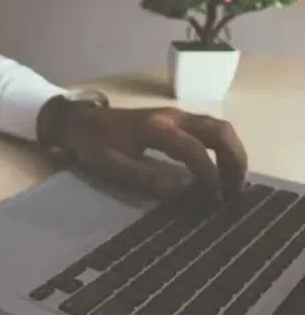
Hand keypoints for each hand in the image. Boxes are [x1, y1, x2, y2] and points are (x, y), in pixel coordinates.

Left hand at [37, 97, 248, 200]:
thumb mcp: (110, 166)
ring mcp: (176, 115)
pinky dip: (222, 148)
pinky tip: (221, 170)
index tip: (213, 199)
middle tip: (235, 192)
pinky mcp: (176, 119)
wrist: (80, 120)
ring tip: (233, 184)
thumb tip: (179, 191)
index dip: (208, 175)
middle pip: (218, 131)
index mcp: (155, 128)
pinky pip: (209, 130)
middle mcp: (172, 116)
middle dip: (233, 161)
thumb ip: (143, 178)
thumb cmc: (93, 144)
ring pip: (218, 128)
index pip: (194, 149)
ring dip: (232, 154)